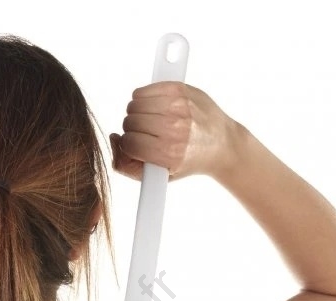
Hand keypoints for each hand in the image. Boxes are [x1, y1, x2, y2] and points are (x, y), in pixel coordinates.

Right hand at [109, 82, 243, 182]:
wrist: (222, 143)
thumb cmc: (188, 160)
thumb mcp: (160, 176)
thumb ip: (128, 166)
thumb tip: (114, 140)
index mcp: (169, 153)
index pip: (129, 143)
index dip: (129, 144)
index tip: (138, 145)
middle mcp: (175, 128)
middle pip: (130, 122)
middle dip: (132, 128)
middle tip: (146, 132)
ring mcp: (178, 106)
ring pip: (134, 104)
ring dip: (137, 112)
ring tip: (150, 120)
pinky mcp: (180, 89)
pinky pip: (143, 90)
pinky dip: (143, 98)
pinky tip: (154, 107)